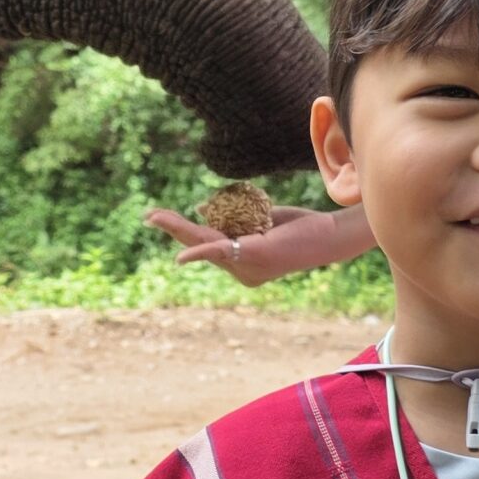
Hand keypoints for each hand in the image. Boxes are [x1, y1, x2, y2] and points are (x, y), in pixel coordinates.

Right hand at [144, 203, 370, 287]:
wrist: (329, 234)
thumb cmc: (299, 227)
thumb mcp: (259, 218)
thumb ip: (232, 216)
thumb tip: (201, 208)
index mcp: (242, 264)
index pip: (209, 241)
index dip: (187, 228)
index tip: (164, 216)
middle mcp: (242, 271)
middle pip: (201, 243)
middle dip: (174, 229)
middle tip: (149, 216)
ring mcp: (247, 265)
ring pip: (205, 241)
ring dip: (177, 228)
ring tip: (153, 216)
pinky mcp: (254, 254)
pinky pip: (220, 250)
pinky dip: (200, 252)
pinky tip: (181, 257)